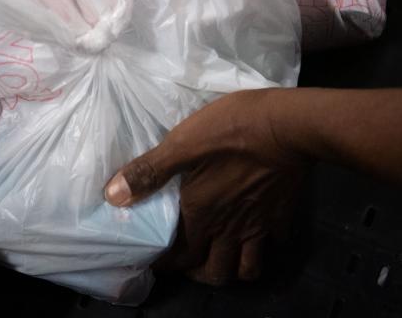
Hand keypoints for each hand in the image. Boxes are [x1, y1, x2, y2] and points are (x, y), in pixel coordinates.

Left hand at [104, 89, 306, 284]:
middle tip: (188, 263)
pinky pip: (275, 245)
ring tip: (223, 257)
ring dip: (234, 269)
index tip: (157, 262)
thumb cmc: (232, 130)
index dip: (167, 264)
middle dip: (198, 273)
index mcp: (202, 213)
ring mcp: (260, 225)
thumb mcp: (183, 143)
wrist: (289, 126)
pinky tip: (260, 236)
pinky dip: (266, 248)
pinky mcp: (283, 214)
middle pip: (215, 271)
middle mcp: (230, 227)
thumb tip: (113, 196)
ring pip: (248, 268)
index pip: (181, 255)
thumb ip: (150, 171)